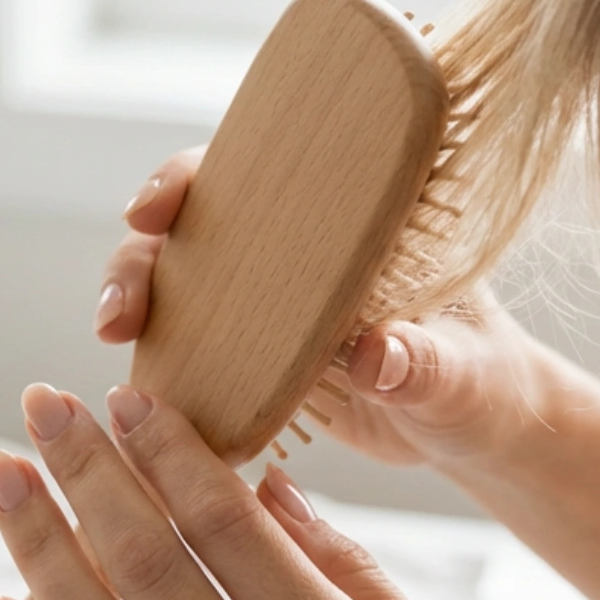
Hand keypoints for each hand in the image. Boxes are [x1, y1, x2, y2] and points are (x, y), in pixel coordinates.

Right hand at [99, 151, 551, 466]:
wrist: (475, 431)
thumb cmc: (485, 384)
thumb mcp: (462, 375)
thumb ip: (424, 364)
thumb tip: (375, 355)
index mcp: (351, 215)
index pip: (262, 168)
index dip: (196, 174)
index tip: (157, 206)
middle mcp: (302, 244)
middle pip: (199, 222)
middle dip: (144, 250)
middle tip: (120, 306)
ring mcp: (274, 298)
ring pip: (182, 281)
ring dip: (138, 302)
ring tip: (114, 336)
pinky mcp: (260, 353)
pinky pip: (192, 344)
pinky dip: (158, 360)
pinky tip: (136, 392)